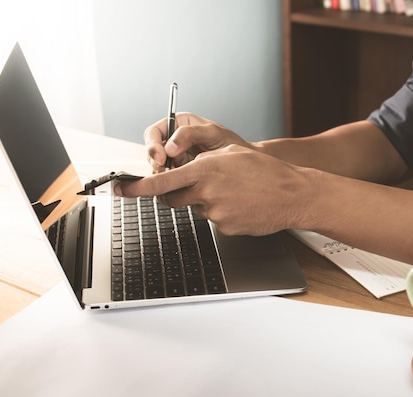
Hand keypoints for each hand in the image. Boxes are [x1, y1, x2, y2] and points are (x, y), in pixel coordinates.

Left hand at [115, 144, 313, 235]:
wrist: (293, 195)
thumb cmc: (266, 172)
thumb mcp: (231, 153)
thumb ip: (202, 161)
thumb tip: (181, 172)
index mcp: (205, 169)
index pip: (160, 181)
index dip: (136, 188)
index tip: (119, 190)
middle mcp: (207, 192)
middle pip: (171, 199)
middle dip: (172, 195)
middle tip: (190, 187)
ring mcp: (216, 213)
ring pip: (195, 209)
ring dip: (204, 202)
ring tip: (232, 193)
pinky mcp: (225, 228)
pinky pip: (213, 220)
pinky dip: (222, 213)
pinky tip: (240, 205)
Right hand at [144, 112, 253, 172]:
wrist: (243, 163)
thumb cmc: (230, 144)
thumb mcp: (212, 133)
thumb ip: (190, 134)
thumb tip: (170, 147)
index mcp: (178, 125)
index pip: (153, 133)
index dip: (153, 145)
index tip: (161, 157)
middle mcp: (173, 141)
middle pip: (152, 152)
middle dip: (157, 162)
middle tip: (167, 170)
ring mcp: (176, 159)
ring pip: (158, 168)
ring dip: (164, 174)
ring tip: (178, 176)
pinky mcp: (181, 173)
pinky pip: (169, 179)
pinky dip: (172, 183)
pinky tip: (181, 183)